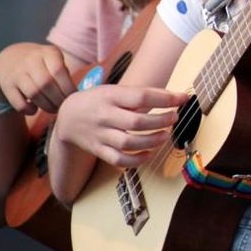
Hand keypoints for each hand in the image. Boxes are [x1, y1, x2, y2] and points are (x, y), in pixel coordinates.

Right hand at [0, 42, 75, 114]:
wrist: (10, 58)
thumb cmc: (41, 64)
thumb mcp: (54, 60)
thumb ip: (64, 74)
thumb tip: (77, 96)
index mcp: (48, 52)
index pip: (59, 71)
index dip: (67, 88)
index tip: (72, 98)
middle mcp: (31, 60)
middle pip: (46, 83)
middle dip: (57, 99)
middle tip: (62, 107)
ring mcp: (17, 72)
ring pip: (34, 93)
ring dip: (46, 105)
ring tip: (52, 109)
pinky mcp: (7, 85)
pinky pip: (19, 102)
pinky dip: (29, 110)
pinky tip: (34, 110)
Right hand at [54, 85, 187, 168]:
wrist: (67, 117)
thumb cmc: (98, 100)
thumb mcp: (114, 90)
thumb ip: (139, 94)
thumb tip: (173, 98)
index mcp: (110, 96)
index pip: (141, 96)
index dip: (165, 98)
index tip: (182, 98)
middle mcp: (104, 116)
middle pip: (136, 121)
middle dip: (160, 121)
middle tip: (174, 118)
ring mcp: (100, 135)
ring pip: (128, 143)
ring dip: (152, 141)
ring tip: (165, 135)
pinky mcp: (98, 150)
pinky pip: (118, 160)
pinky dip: (136, 160)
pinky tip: (149, 153)